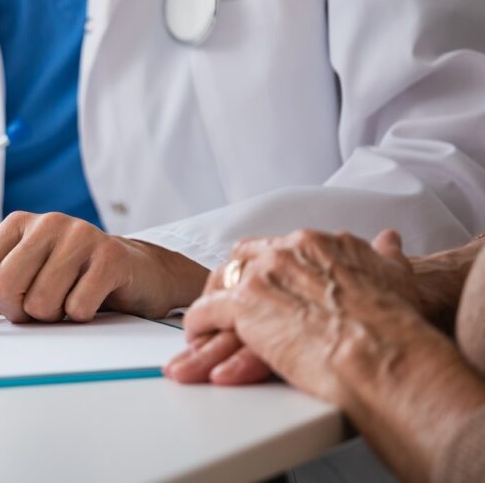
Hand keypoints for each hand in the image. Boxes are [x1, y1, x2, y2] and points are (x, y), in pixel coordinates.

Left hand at [0, 211, 208, 334]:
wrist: (135, 270)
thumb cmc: (72, 276)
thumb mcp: (23, 279)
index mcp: (16, 226)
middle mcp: (45, 224)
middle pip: (4, 289)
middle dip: (18, 313)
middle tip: (39, 308)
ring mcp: (79, 235)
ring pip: (40, 303)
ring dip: (52, 316)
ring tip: (67, 300)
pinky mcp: (110, 255)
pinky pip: (76, 307)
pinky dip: (79, 316)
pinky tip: (91, 300)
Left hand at [165, 229, 414, 384]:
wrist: (382, 352)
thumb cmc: (395, 324)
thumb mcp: (395, 277)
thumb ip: (385, 256)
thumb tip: (390, 240)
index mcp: (316, 243)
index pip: (277, 247)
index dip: (267, 270)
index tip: (264, 286)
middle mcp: (285, 252)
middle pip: (243, 259)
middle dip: (234, 280)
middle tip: (229, 302)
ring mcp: (262, 276)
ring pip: (221, 281)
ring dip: (212, 301)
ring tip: (208, 322)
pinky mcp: (243, 306)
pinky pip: (206, 310)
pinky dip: (198, 324)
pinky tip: (197, 337)